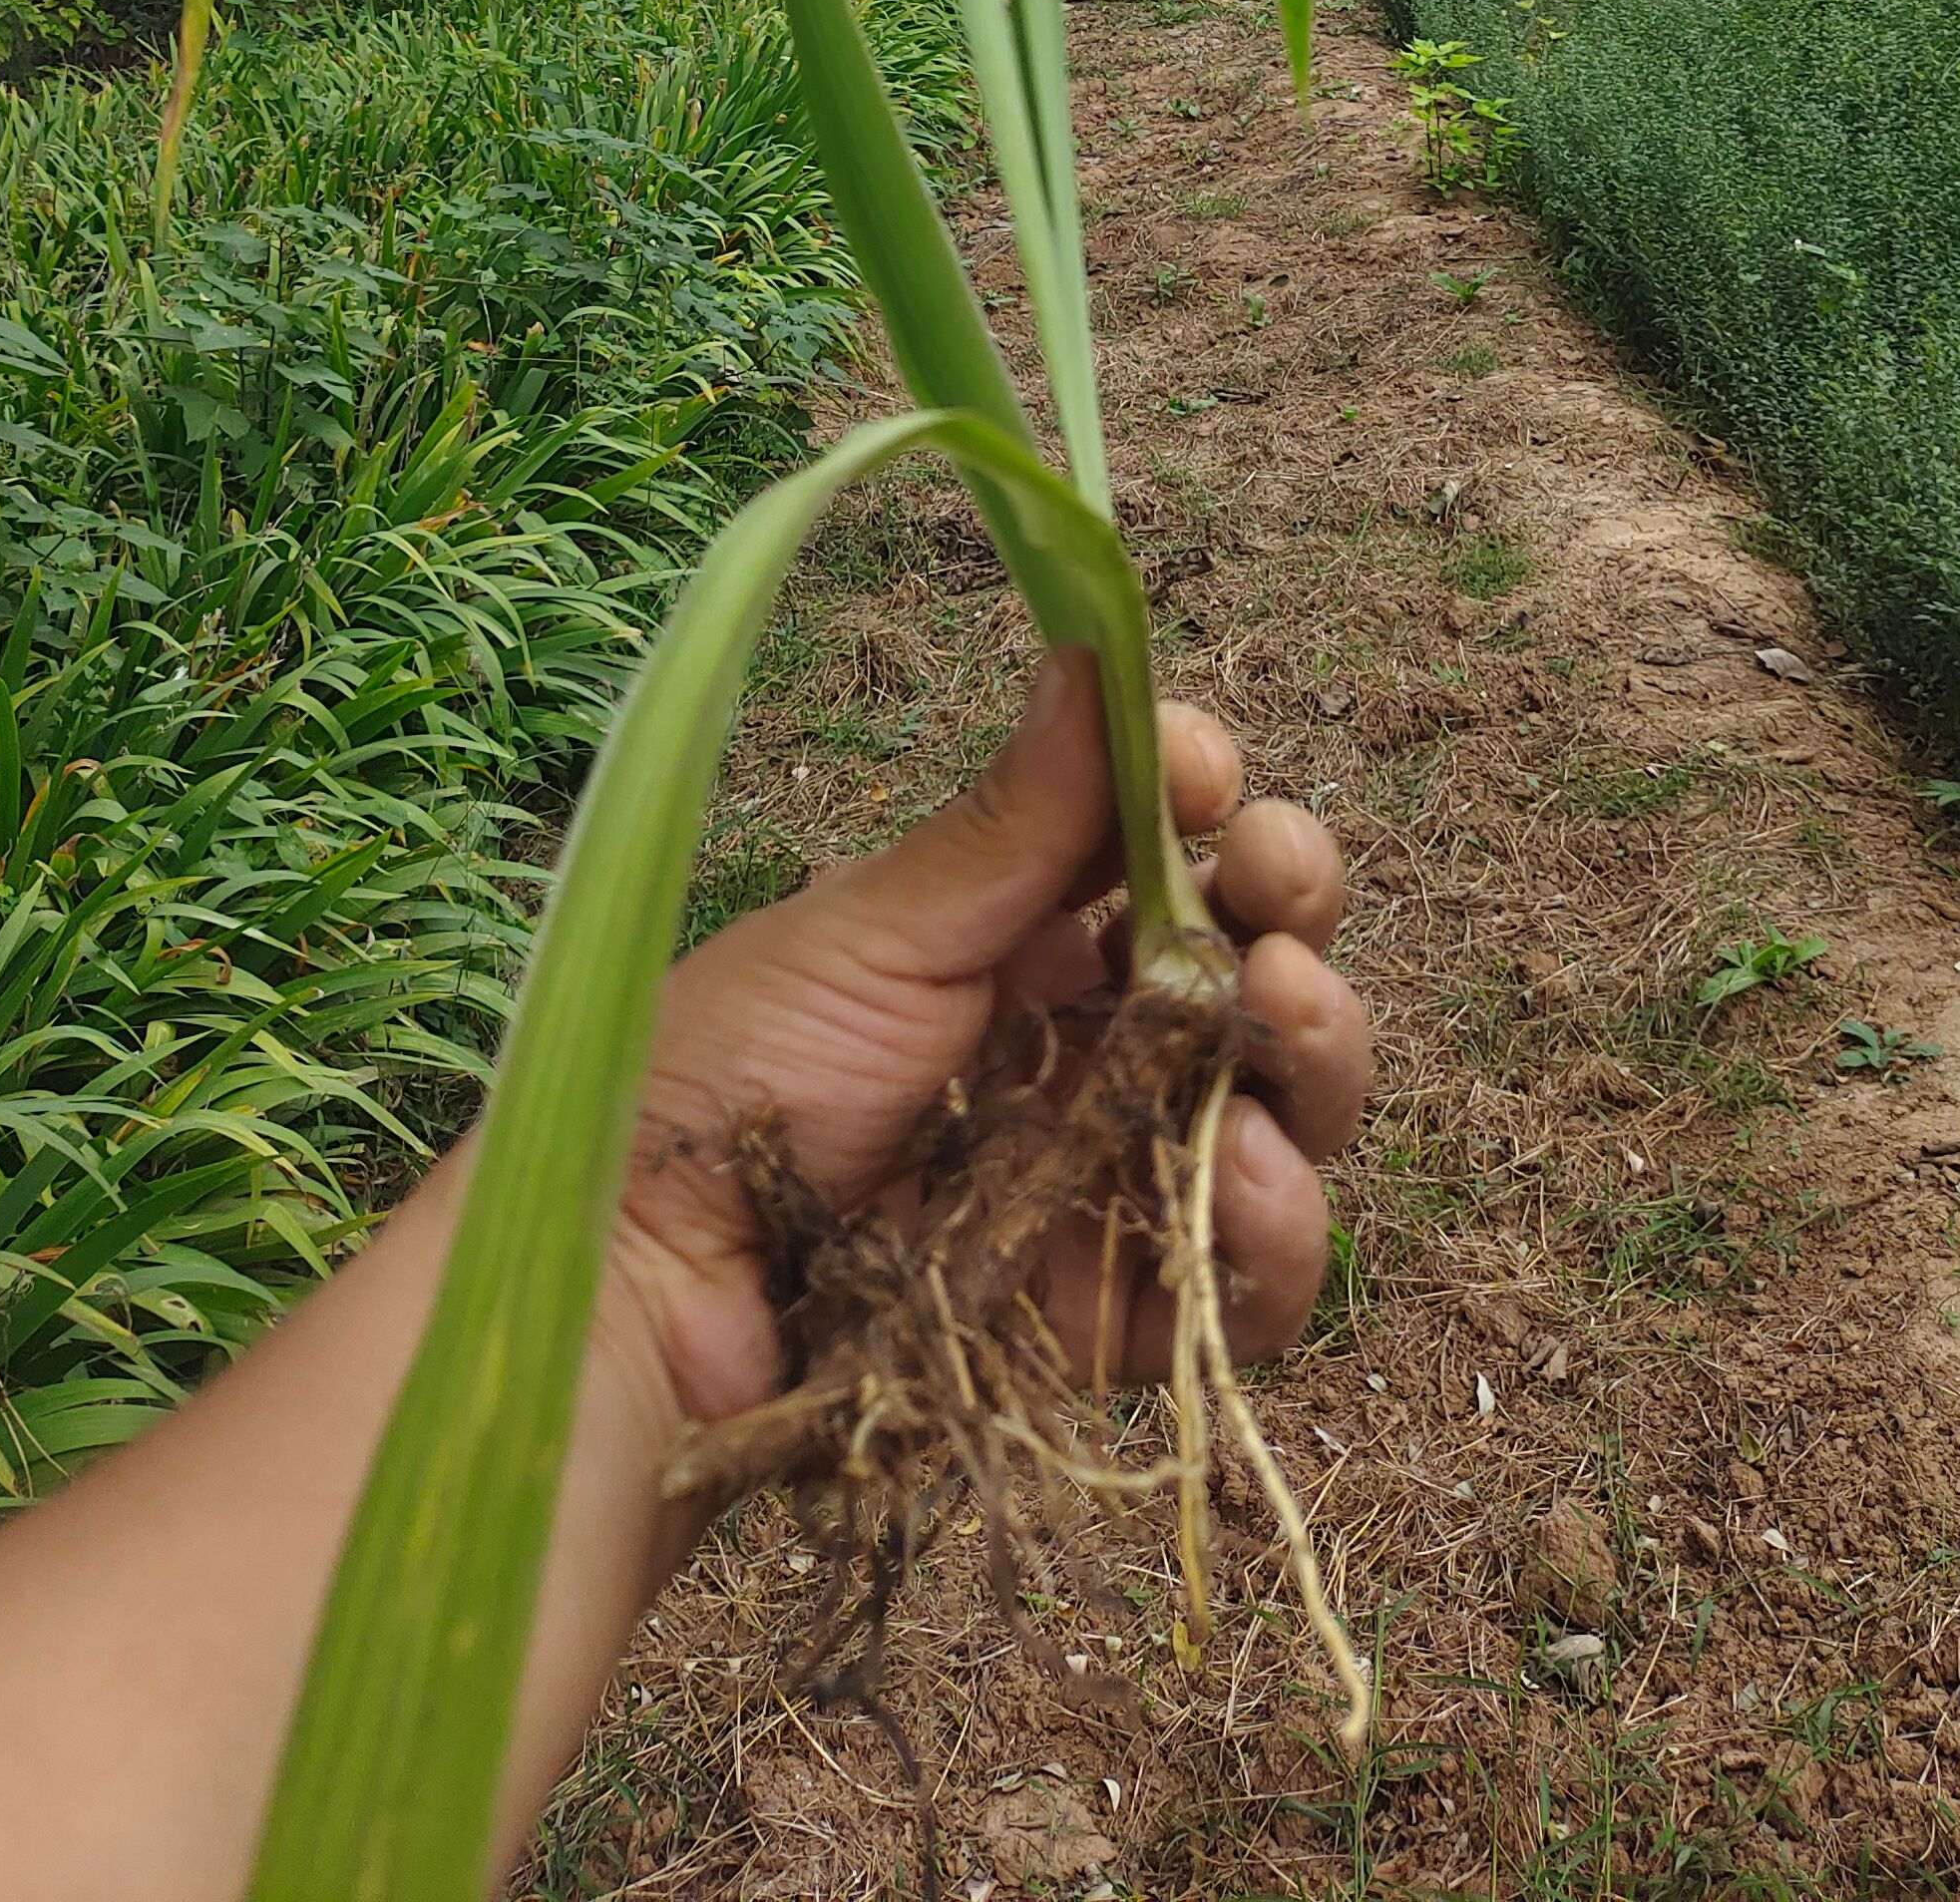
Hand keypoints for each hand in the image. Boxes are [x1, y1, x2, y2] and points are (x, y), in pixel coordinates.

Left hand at [595, 645, 1370, 1440]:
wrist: (644, 1288)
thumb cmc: (727, 1076)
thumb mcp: (869, 932)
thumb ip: (1010, 823)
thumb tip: (1091, 646)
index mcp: (1019, 934)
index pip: (1163, 847)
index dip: (1207, 799)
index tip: (1200, 772)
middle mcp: (1081, 1044)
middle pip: (1251, 966)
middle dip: (1290, 912)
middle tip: (1274, 894)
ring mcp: (1106, 1177)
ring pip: (1276, 1108)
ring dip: (1315, 1052)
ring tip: (1284, 1017)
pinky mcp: (1111, 1312)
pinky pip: (1242, 1282)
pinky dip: (1278, 1231)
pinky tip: (1248, 1175)